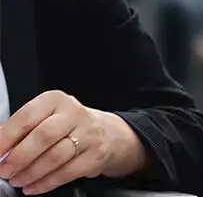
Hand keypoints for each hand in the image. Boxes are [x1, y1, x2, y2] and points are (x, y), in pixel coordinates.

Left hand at [0, 91, 146, 194]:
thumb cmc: (68, 125)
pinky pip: (67, 172)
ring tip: (17, 180)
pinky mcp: (95, 155)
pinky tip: (33, 186)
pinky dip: (46, 183)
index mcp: (56, 101)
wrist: (107, 133)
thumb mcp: (46, 117)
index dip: (7, 137)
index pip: (27, 117)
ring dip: (31, 172)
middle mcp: (74, 114)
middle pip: (43, 136)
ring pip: (55, 156)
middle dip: (19, 157)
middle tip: (5, 170)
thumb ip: (22, 129)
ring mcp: (88, 135)